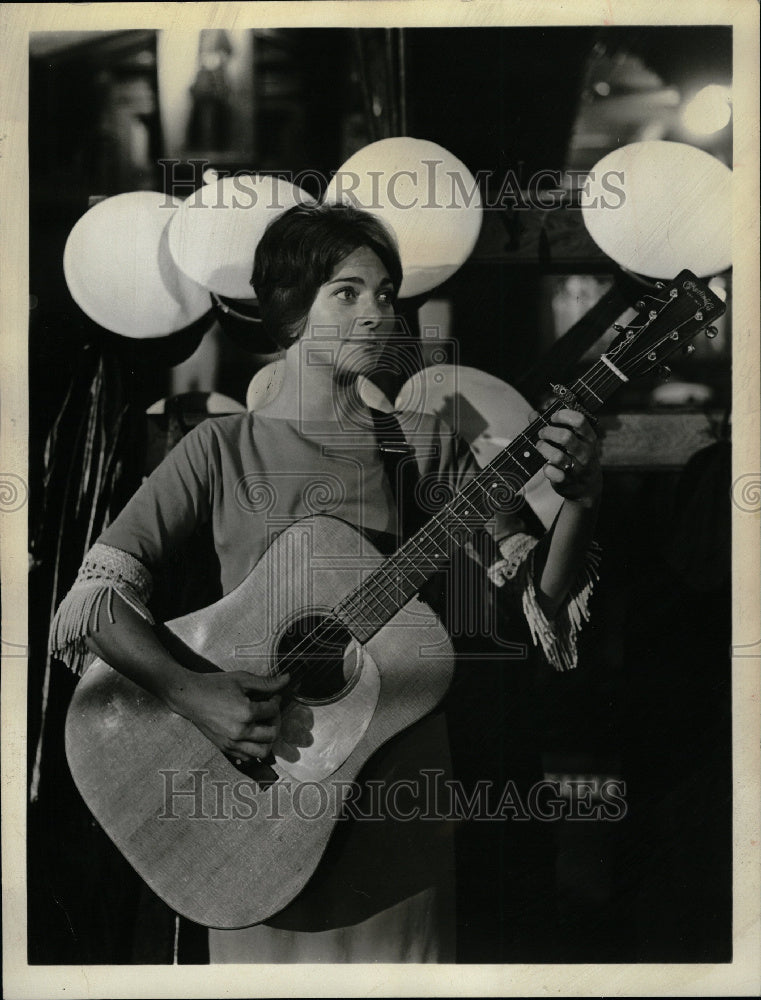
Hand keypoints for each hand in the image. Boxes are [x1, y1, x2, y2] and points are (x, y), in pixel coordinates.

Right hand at [171, 670, 289, 761]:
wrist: (189, 696)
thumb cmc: (215, 685)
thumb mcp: (242, 679)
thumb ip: (267, 683)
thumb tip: (287, 679)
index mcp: (246, 713)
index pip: (273, 711)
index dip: (276, 701)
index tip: (272, 696)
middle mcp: (240, 731)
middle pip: (272, 734)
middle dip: (276, 721)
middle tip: (270, 712)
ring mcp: (232, 742)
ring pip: (262, 751)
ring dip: (268, 739)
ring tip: (263, 726)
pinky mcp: (224, 748)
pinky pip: (247, 757)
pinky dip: (254, 749)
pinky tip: (252, 735)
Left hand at [536, 408, 601, 507]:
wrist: (588, 487)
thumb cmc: (576, 457)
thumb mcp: (574, 440)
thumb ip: (553, 426)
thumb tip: (534, 414)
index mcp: (589, 438)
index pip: (580, 421)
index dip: (563, 416)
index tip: (552, 417)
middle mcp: (585, 453)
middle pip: (566, 437)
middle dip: (548, 432)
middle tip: (542, 433)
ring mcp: (577, 468)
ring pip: (557, 456)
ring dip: (544, 448)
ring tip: (540, 446)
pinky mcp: (567, 482)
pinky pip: (555, 474)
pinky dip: (547, 469)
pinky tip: (546, 466)